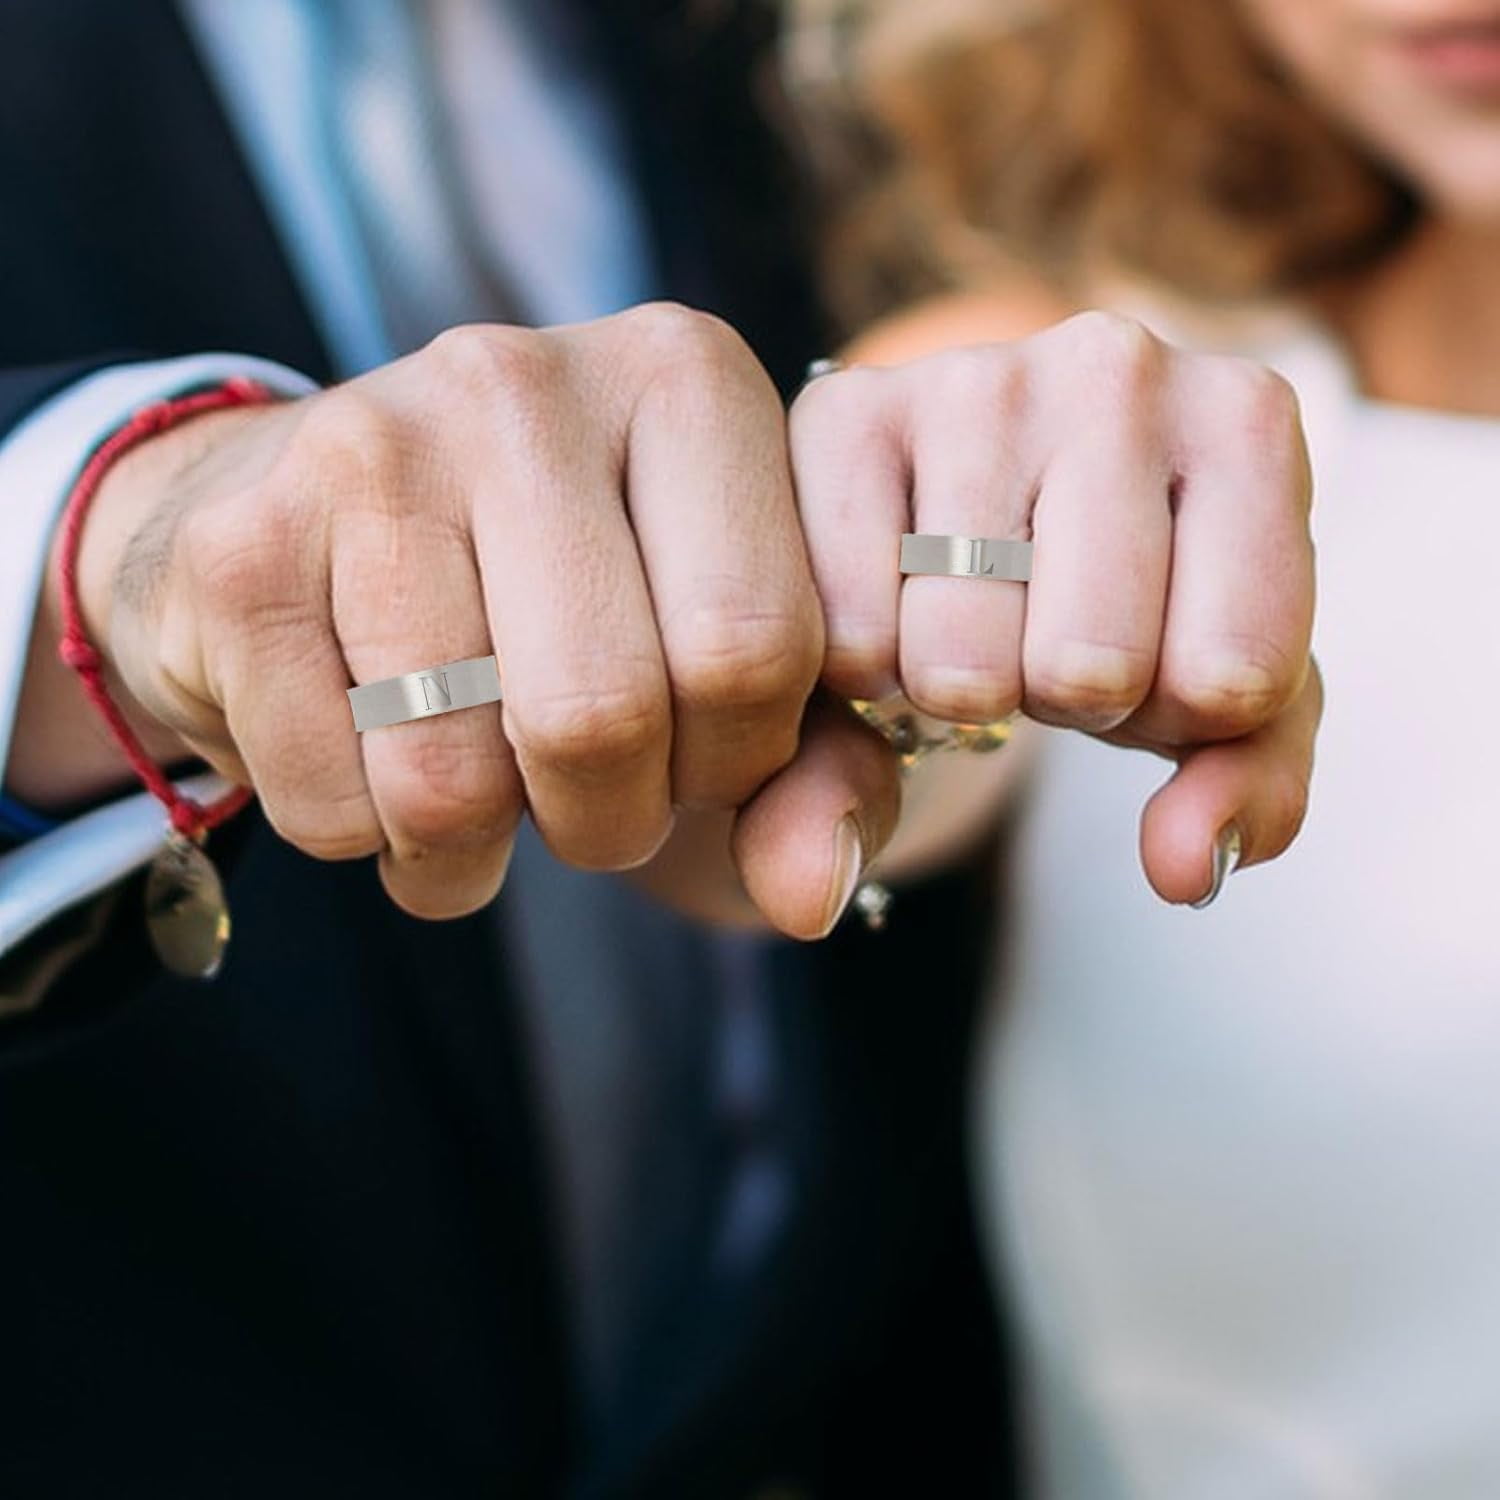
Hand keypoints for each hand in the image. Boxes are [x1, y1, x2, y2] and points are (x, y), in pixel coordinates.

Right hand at [39, 307, 889, 929]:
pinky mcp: (244, 547)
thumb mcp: (736, 674)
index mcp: (688, 380)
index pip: (754, 647)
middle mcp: (526, 383)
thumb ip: (821, 777)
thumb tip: (810, 895)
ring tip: (482, 796)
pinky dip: (373, 841)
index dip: (737, 761)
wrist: (324, 536)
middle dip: (609, 820)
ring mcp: (370, 449)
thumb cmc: (572, 611)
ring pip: (453, 775)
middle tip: (590, 800)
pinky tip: (379, 768)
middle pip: (602, 712)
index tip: (700, 751)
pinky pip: (335, 801)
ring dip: (477, 848)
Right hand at [770, 311, 1319, 905]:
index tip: (1156, 653)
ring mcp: (972, 378)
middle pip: (1088, 667)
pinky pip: (846, 637)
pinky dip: (864, 670)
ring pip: (959, 661)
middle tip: (1046, 637)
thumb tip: (1182, 867)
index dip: (1179, 714)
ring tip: (972, 615)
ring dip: (959, 689)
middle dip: (1062, 699)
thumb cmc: (1129, 605)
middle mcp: (1115, 366)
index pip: (1231, 678)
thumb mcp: (1218, 698)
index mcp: (1246, 422)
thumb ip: (1245, 792)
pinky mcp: (842, 414)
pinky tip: (892, 604)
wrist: (989, 515)